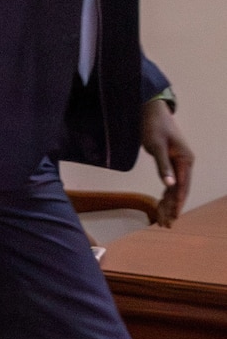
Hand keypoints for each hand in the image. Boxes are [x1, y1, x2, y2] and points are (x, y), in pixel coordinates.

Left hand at [141, 98, 193, 225]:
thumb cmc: (154, 128)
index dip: (178, 202)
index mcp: (185, 160)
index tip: (173, 217)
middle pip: (180, 190)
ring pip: (175, 188)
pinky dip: (165, 195)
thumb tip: (170, 185)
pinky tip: (161, 206)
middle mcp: (185, 163)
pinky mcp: (171, 163)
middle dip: (173, 208)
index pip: (183, 186)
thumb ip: (163, 167)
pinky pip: (170, 183)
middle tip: (166, 225)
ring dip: (169, 204)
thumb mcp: (156, 147)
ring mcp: (179, 164)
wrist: (153, 114)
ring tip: (163, 221)